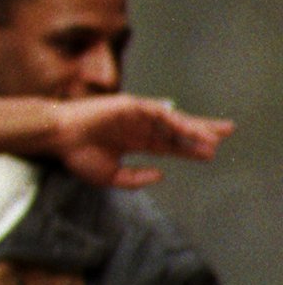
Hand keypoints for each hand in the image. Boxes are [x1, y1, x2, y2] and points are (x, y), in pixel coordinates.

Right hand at [46, 95, 229, 188]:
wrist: (58, 137)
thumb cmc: (77, 155)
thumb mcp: (110, 175)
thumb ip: (135, 178)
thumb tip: (160, 175)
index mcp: (133, 142)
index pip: (168, 144)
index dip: (189, 149)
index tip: (210, 154)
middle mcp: (138, 127)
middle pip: (176, 129)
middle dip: (200, 132)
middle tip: (226, 135)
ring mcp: (135, 115)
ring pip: (172, 120)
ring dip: (194, 127)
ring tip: (215, 136)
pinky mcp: (130, 105)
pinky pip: (159, 112)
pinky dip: (177, 120)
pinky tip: (192, 128)